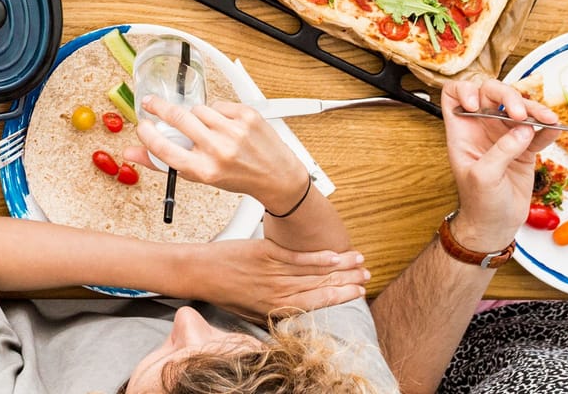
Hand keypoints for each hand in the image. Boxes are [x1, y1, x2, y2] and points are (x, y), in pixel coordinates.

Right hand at [123, 96, 306, 210]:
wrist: (277, 177)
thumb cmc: (235, 178)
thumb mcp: (198, 176)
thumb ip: (162, 163)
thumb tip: (131, 153)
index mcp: (204, 170)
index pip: (163, 147)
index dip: (147, 133)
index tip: (142, 125)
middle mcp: (219, 150)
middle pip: (178, 118)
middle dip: (159, 107)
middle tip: (151, 103)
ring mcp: (234, 131)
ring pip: (198, 110)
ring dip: (195, 116)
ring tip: (206, 129)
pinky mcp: (247, 116)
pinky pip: (218, 105)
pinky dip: (217, 113)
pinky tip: (225, 125)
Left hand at [194, 237, 368, 320]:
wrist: (201, 272)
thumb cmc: (225, 292)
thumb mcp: (251, 312)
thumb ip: (275, 313)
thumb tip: (297, 313)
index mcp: (278, 309)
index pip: (318, 303)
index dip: (342, 297)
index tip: (358, 292)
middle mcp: (279, 293)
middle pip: (323, 287)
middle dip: (348, 281)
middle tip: (366, 276)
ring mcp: (274, 273)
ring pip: (315, 271)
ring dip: (341, 267)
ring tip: (359, 262)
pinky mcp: (267, 254)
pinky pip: (299, 257)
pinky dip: (319, 256)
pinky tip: (335, 255)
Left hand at [439, 79, 557, 252]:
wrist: (496, 225)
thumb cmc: (479, 203)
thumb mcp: (483, 176)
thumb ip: (501, 151)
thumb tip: (522, 129)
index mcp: (462, 131)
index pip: (454, 95)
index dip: (465, 91)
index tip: (478, 105)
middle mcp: (482, 128)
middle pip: (492, 94)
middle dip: (508, 96)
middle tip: (520, 114)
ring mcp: (504, 136)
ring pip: (519, 110)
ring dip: (534, 110)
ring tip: (548, 119)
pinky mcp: (524, 149)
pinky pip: (537, 132)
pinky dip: (547, 128)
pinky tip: (555, 129)